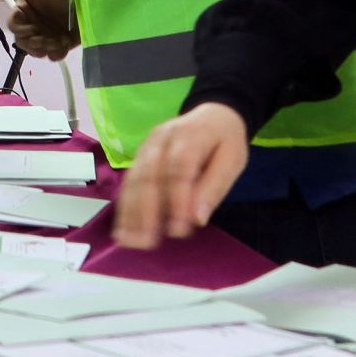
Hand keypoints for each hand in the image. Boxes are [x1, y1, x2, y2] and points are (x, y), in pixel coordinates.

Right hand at [1, 0, 75, 59]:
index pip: (13, 27)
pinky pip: (54, 56)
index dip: (20, 31)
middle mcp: (34, 25)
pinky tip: (66, 42)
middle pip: (23, 43)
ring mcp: (48, 36)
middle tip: (46, 39)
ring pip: (38, 52)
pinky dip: (59, 53)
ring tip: (59, 40)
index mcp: (25, 13)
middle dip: (33, 44)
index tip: (32, 29)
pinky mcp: (62, 44)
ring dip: (46, 49)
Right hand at [112, 102, 249, 248]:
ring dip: (129, 213)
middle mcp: (161, 138)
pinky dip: (125, 207)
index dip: (177, 200)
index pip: (179, 168)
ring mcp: (146, 147)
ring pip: (134, 180)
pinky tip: (123, 229)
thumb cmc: (224, 142)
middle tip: (147, 243)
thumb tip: (197, 219)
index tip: (179, 231)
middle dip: (146, 211)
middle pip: (149, 174)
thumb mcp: (232, 160)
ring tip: (129, 241)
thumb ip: (215, 187)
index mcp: (190, 135)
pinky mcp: (139, 157)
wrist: (212, 114)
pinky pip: (129, 182)